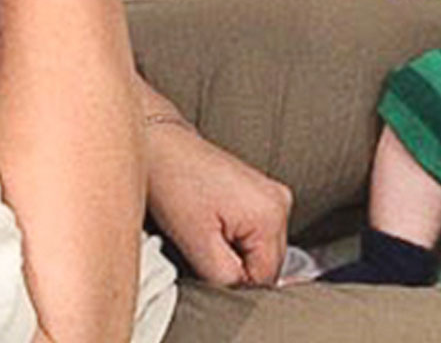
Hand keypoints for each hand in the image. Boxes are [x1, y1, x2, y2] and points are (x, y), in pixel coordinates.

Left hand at [145, 118, 293, 287]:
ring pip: (261, 252)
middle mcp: (280, 201)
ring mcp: (273, 194)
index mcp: (271, 214)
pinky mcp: (260, 193)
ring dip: (236, 255)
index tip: (206, 266)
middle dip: (236, 268)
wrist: (160, 145)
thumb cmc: (173, 183)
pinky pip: (256, 234)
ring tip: (205, 232)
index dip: (234, 284)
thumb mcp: (197, 243)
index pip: (266, 280)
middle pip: (268, 265)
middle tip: (202, 249)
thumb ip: (227, 278)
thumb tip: (243, 294)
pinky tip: (212, 225)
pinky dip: (235, 239)